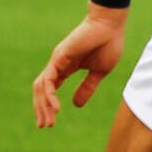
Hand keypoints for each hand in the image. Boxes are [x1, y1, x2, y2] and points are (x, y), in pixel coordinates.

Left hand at [32, 6, 127, 127]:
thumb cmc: (108, 44)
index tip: (50, 122)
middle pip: (41, 90)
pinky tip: (55, 107)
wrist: (110, 25)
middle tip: (45, 126)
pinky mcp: (59, 58)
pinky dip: (50, 95)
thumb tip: (76, 105)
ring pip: (41, 87)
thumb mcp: (99, 72)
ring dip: (43, 105)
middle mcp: (57, 65)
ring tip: (49, 121)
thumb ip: (87, 87)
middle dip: (42, 109)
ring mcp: (56, 61)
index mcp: (66, 68)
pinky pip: (48, 80)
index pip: (50, 89)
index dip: (48, 105)